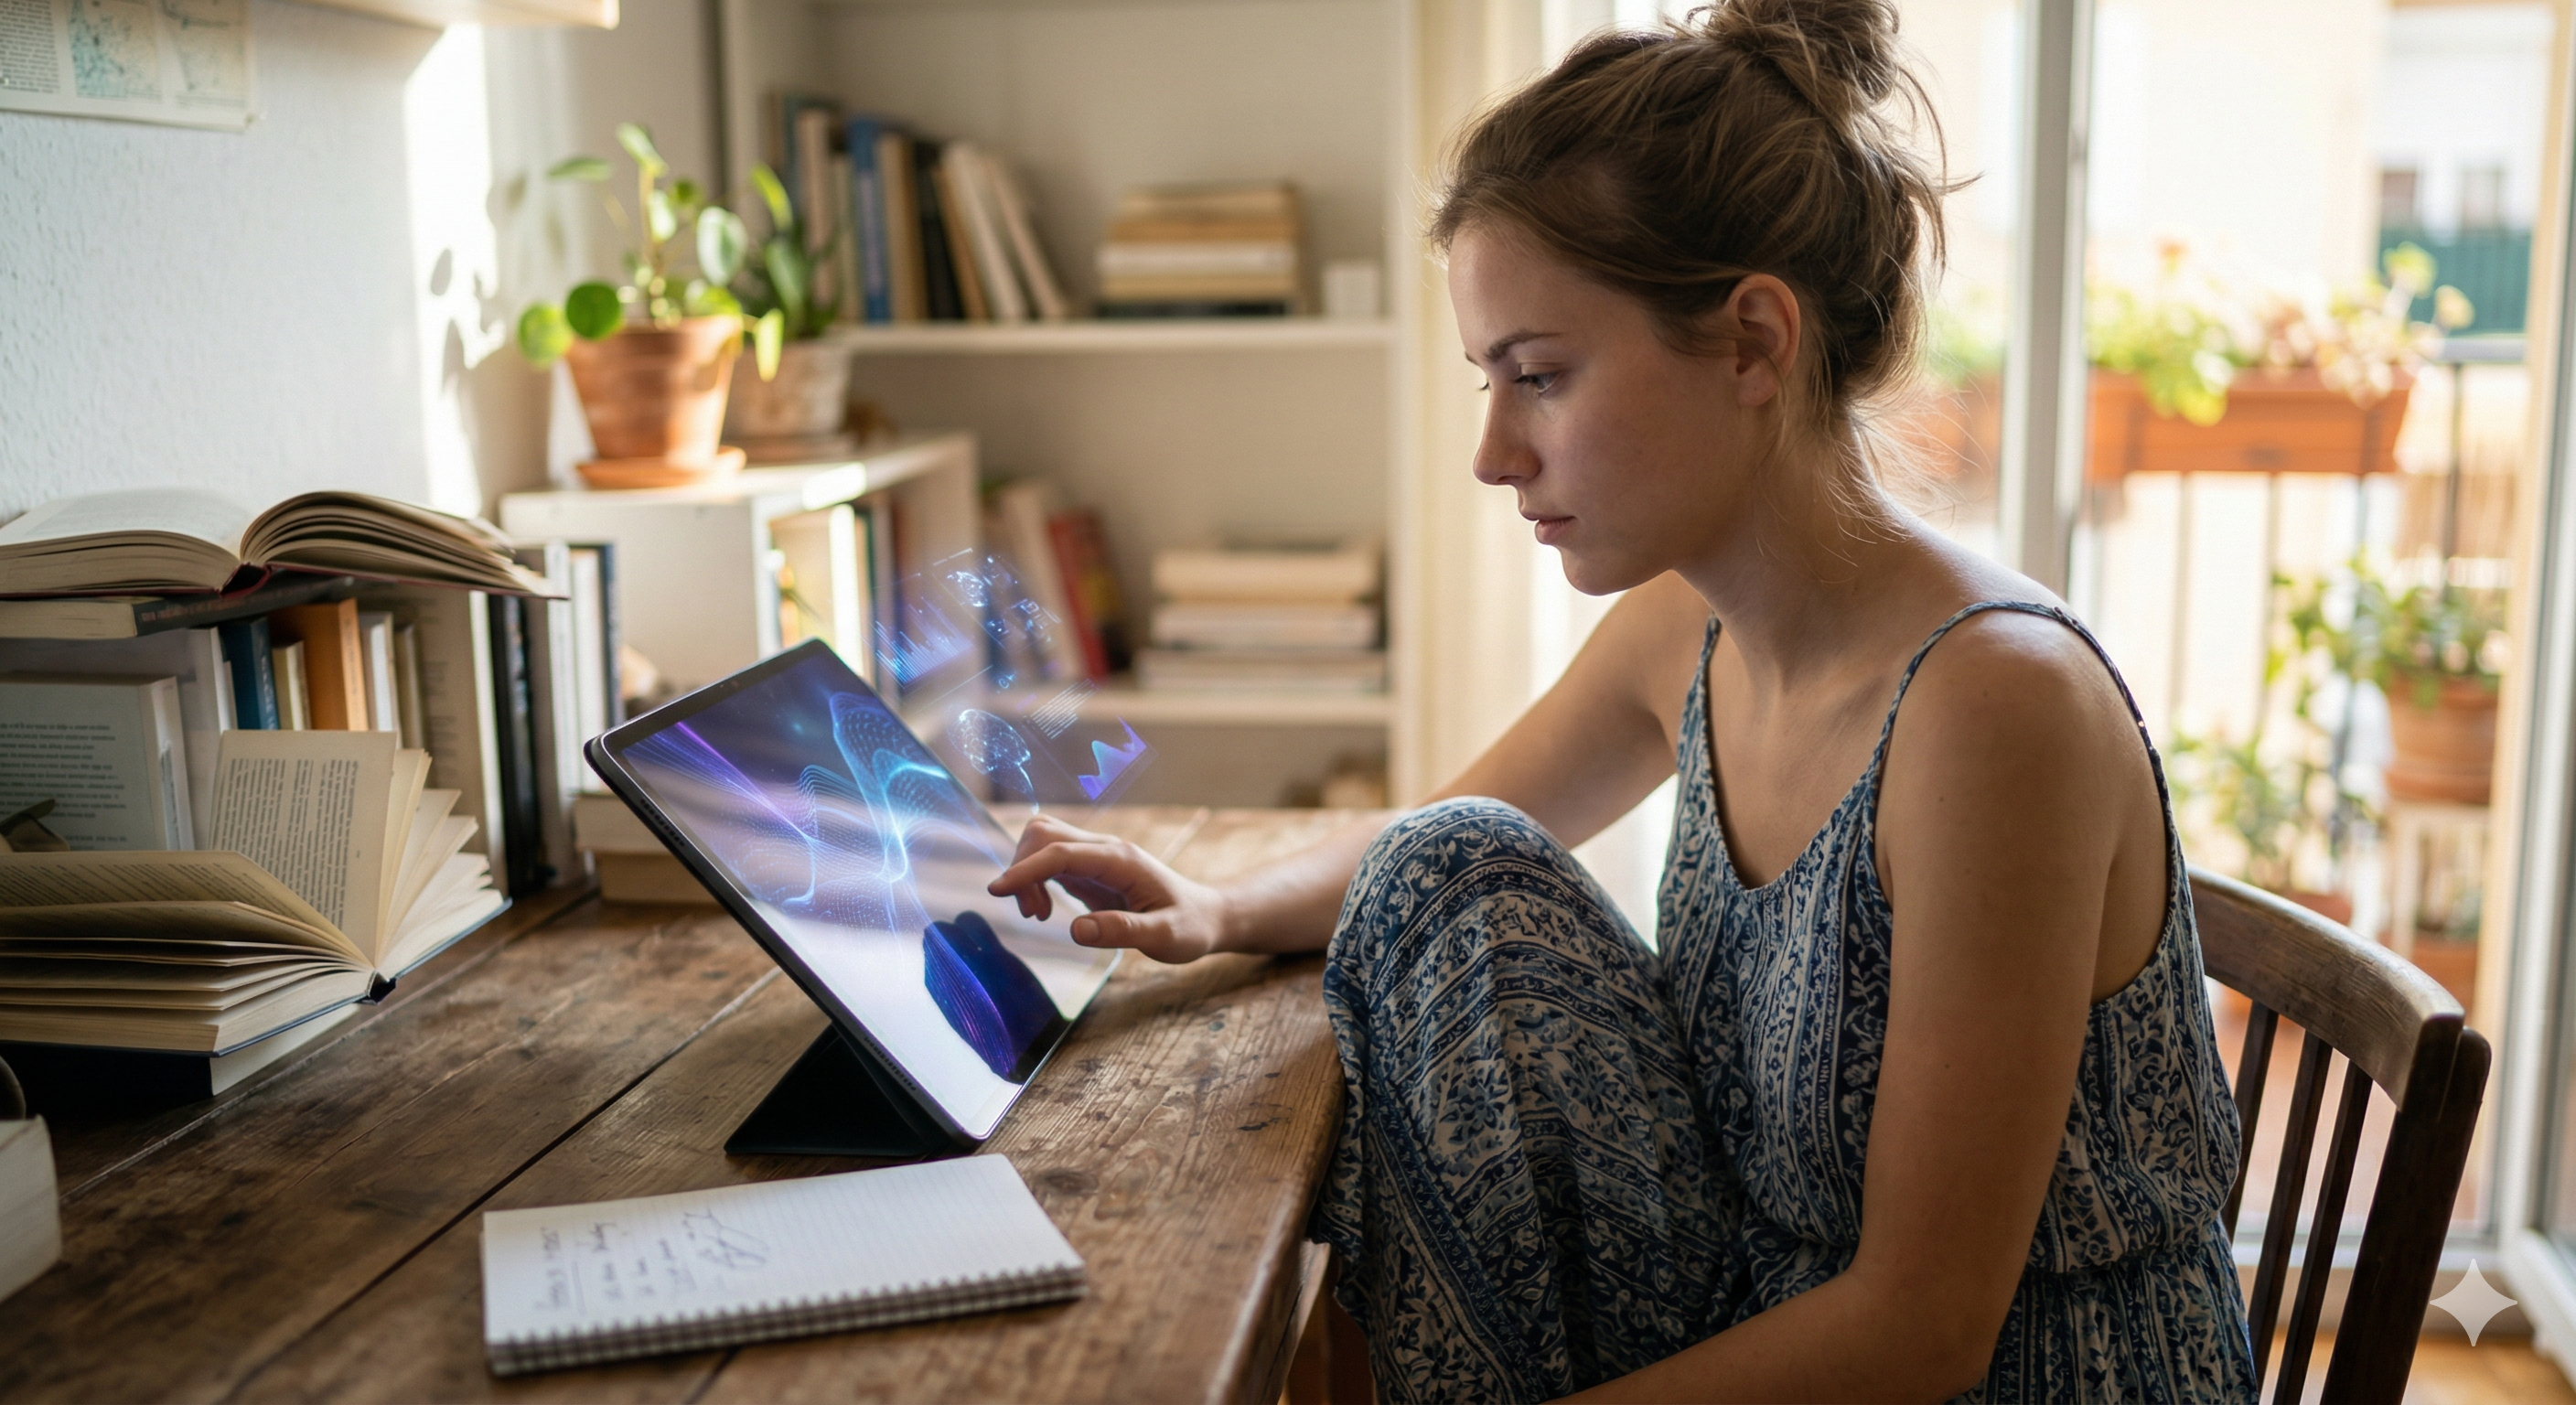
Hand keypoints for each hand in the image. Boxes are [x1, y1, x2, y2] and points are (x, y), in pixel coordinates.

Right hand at [986, 813, 1230, 963]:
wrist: (1206, 916)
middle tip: (1035, 915)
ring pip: (1042, 843)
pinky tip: (1044, 910)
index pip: (1061, 852)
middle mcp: (1105, 850)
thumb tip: (1076, 930)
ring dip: (1026, 874)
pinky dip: (1034, 881)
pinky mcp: (1089, 870)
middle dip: (1023, 869)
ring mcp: (1095, 858)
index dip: (1026, 868)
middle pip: (1044, 834)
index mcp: (1121, 860)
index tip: (997, 889)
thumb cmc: (1190, 926)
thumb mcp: (1165, 937)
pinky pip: (1048, 862)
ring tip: (1038, 914)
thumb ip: (1123, 931)